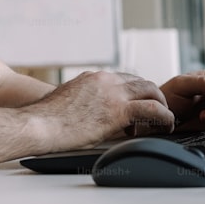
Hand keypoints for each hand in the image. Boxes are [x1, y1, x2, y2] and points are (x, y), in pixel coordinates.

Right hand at [27, 71, 174, 151]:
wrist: (39, 124)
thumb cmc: (45, 119)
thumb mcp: (67, 101)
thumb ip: (82, 101)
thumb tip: (86, 113)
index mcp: (92, 77)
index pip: (124, 79)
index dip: (135, 93)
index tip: (137, 106)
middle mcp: (105, 79)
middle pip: (141, 82)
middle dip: (153, 96)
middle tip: (156, 113)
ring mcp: (112, 92)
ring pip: (152, 90)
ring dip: (162, 105)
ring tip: (164, 121)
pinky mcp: (118, 110)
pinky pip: (153, 110)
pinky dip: (165, 117)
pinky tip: (166, 126)